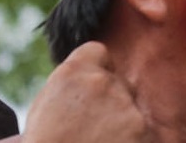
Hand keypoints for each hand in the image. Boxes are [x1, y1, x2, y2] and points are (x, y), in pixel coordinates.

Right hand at [23, 42, 152, 142]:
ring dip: (122, 126)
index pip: (96, 52)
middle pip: (117, 84)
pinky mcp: (143, 131)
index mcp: (71, 75)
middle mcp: (102, 83)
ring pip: (131, 110)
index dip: (95, 70)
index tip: (89, 92)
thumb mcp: (42, 113)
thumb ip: (67, 90)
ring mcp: (125, 107)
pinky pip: (144, 131)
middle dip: (110, 103)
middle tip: (90, 132)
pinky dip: (134, 140)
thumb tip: (84, 85)